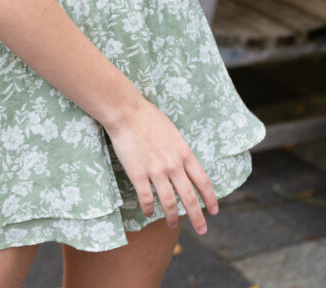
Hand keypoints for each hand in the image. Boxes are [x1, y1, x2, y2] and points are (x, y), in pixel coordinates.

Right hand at [104, 96, 218, 234]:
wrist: (127, 112)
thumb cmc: (148, 117)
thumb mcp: (172, 132)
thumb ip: (179, 150)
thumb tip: (182, 163)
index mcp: (184, 153)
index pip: (202, 181)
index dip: (210, 198)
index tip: (214, 210)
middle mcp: (173, 165)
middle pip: (190, 197)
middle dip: (198, 217)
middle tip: (202, 230)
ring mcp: (156, 171)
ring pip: (169, 202)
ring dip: (172, 217)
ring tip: (172, 225)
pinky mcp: (139, 174)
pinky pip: (146, 198)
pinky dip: (149, 209)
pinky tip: (149, 213)